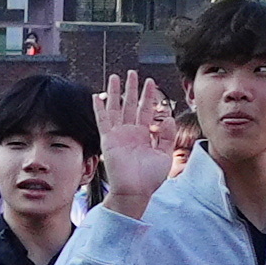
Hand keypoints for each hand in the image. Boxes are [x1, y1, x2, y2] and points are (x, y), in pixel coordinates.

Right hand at [101, 83, 185, 209]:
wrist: (136, 191)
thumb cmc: (150, 178)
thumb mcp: (165, 155)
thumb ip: (166, 136)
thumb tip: (168, 118)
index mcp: (144, 135)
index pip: (146, 110)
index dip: (148, 96)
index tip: (150, 82)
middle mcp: (130, 132)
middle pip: (130, 104)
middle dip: (132, 88)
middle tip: (133, 73)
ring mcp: (118, 134)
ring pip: (116, 108)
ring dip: (115, 92)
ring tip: (115, 76)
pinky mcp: (108, 139)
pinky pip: (102, 120)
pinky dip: (99, 108)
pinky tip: (97, 96)